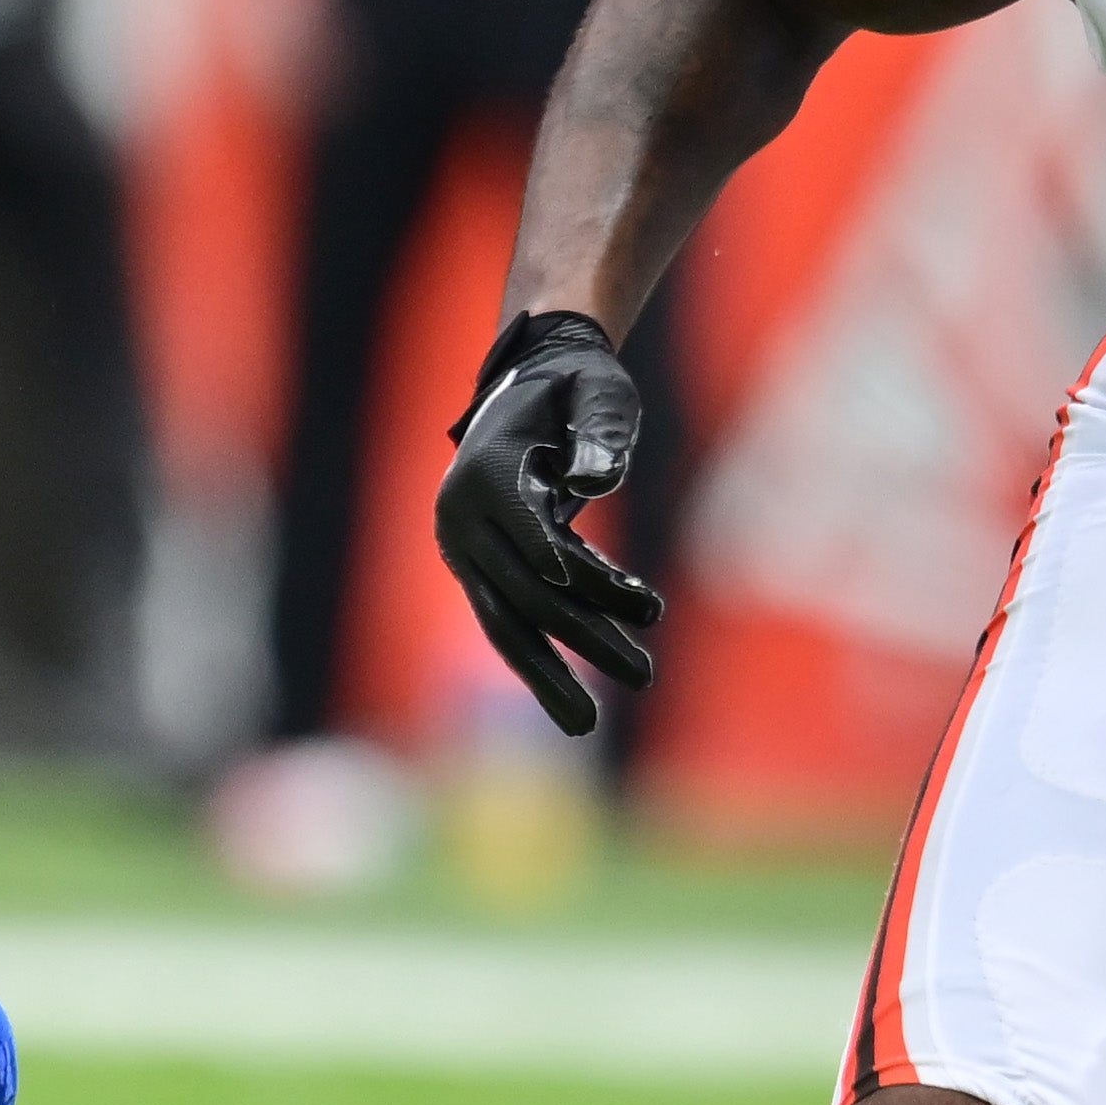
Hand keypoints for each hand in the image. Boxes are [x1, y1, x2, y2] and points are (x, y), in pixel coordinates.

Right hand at [437, 310, 664, 735]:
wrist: (534, 380)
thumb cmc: (577, 385)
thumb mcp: (599, 392)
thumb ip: (601, 430)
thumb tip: (596, 480)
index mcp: (486, 470)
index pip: (529, 533)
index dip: (573, 570)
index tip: (622, 599)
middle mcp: (461, 516)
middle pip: (521, 591)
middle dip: (583, 637)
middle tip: (644, 674)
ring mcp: (463, 546)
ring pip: (504, 622)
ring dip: (547, 674)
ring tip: (586, 724)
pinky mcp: (479, 567)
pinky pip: (509, 619)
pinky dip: (547, 652)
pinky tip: (578, 695)